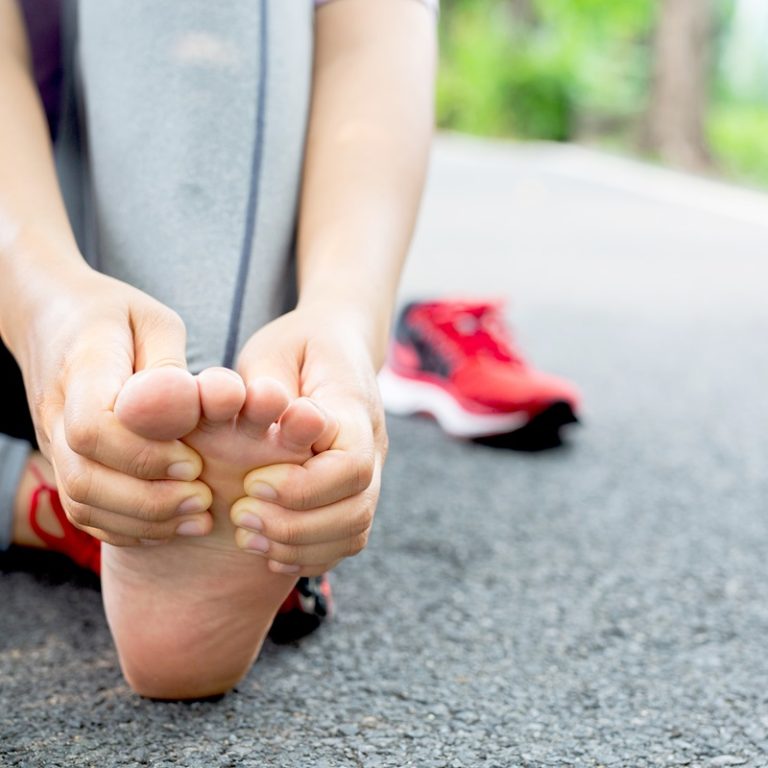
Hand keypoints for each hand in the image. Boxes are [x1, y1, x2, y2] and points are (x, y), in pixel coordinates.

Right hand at [5, 262, 211, 545]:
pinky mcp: (62, 459)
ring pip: (80, 500)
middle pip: (84, 475)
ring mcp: (53, 440)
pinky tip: (170, 524)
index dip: (144, 454)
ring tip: (198, 516)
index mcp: (83, 366)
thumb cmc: (117, 317)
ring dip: (142, 520)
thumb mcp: (155, 322)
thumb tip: (189, 406)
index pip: (94, 425)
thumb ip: (170, 364)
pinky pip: (82, 509)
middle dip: (149, 498)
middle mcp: (57, 410)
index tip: (194, 461)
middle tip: (204, 498)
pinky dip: (126, 527)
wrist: (55, 317)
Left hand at [232, 304, 386, 575]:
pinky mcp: (355, 491)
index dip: (303, 487)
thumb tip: (267, 407)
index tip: (253, 483)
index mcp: (354, 409)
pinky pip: (347, 540)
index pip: (350, 465)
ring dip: (299, 544)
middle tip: (241, 515)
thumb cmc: (298, 346)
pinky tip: (269, 550)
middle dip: (295, 524)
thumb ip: (268, 381)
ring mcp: (370, 472)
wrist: (337, 346)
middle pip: (356, 508)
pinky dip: (310, 555)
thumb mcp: (275, 348)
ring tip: (248, 535)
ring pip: (354, 531)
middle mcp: (371, 446)